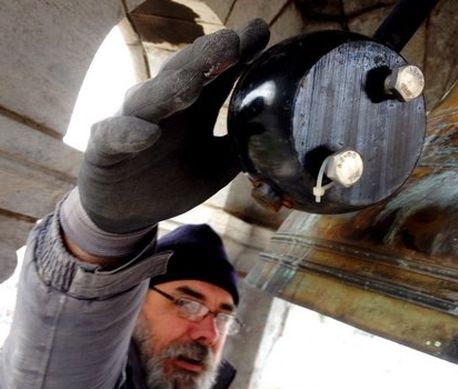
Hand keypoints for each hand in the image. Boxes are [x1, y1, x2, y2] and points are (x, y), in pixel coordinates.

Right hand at [78, 19, 269, 233]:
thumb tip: (276, 132)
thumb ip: (239, 146)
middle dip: (208, 58)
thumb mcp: (216, 165)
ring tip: (193, 80)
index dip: (237, 53)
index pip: (216, 73)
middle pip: (185, 74)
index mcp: (193, 108)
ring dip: (171, 88)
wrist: (128, 210)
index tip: (261, 32)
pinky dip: (130, 133)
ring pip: (150, 98)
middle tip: (232, 41)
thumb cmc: (173, 180)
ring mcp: (133, 123)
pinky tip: (148, 133)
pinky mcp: (105, 149)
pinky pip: (115, 136)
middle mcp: (164, 108)